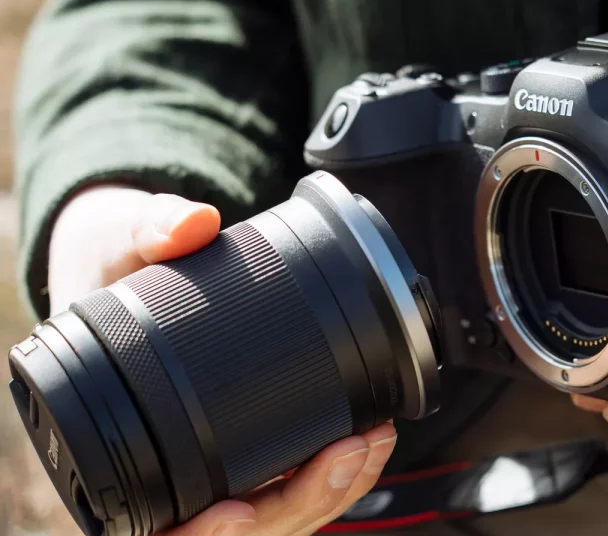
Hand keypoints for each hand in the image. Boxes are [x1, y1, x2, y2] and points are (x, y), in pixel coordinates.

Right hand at [48, 187, 396, 534]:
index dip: (196, 533)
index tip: (236, 509)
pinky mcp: (252, 445)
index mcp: (116, 445)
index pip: (155, 523)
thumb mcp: (119, 244)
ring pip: (275, 514)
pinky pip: (291, 480)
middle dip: (296, 502)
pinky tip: (366, 438)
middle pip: (237, 528)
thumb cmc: (114, 271)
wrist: (130, 267)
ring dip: (328, 489)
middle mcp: (168, 466)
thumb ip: (149, 230)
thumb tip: (192, 225)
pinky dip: (332, 470)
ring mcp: (215, 463)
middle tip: (347, 453)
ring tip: (371, 440)